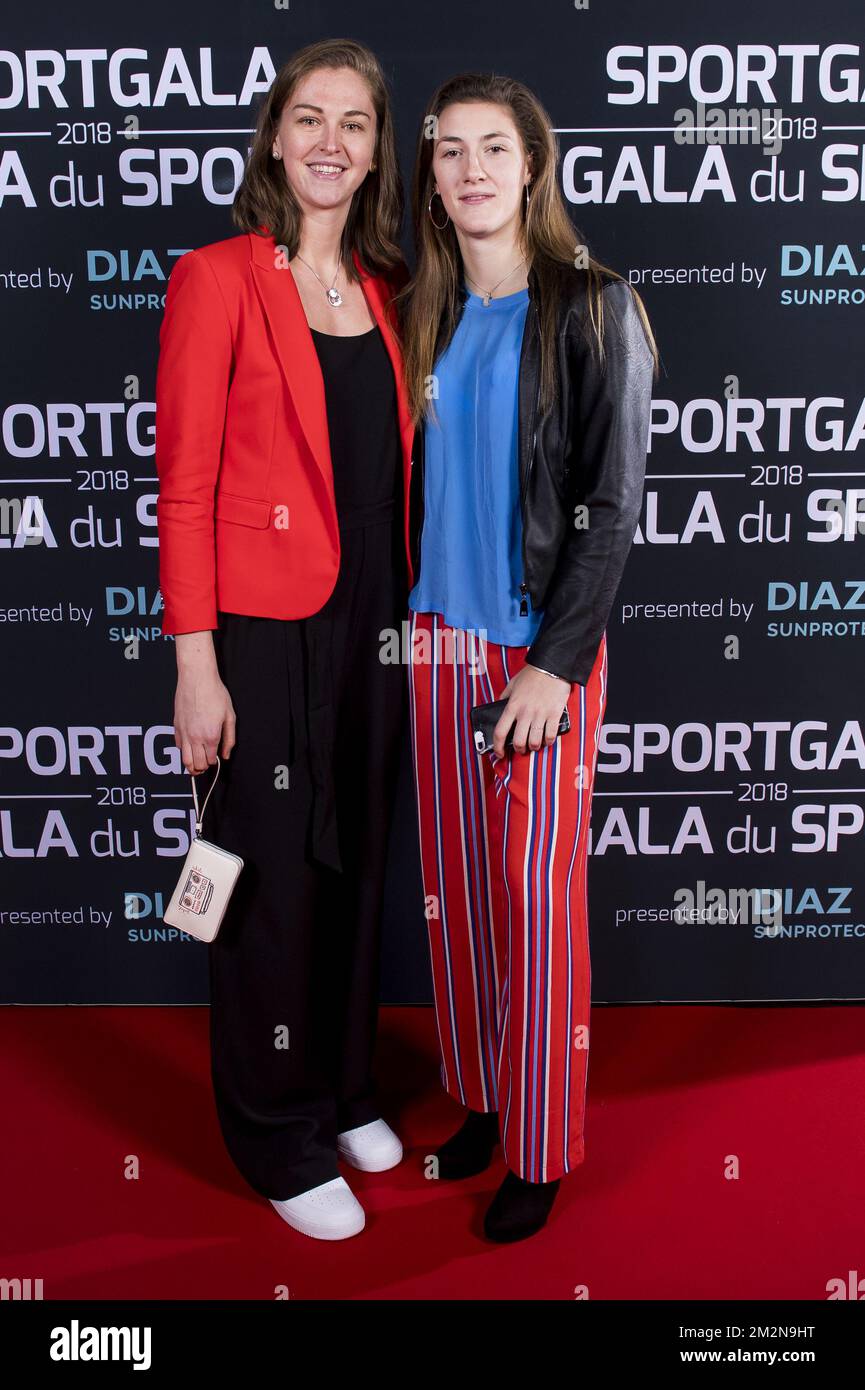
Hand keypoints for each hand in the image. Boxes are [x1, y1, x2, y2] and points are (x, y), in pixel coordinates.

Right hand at [173, 633, 235, 773]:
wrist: (197, 678)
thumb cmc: (214, 694)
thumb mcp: (230, 716)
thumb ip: (229, 739)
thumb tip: (226, 754)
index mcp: (211, 736)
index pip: (210, 761)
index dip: (214, 762)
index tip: (216, 758)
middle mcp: (195, 737)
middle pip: (196, 765)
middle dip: (202, 768)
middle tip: (206, 765)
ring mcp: (184, 732)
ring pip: (184, 760)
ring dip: (191, 766)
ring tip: (196, 765)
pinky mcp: (176, 726)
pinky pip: (178, 746)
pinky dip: (183, 751)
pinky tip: (190, 747)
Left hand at [492, 663, 571, 756]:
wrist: (552, 666)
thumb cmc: (532, 674)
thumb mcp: (513, 683)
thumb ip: (505, 696)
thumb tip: (499, 706)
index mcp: (512, 706)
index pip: (500, 731)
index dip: (498, 747)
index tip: (499, 753)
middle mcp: (525, 712)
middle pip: (519, 741)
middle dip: (520, 749)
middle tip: (522, 749)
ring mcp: (540, 714)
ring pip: (535, 741)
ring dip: (534, 747)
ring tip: (535, 745)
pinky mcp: (554, 714)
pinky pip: (550, 735)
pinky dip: (548, 741)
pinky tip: (547, 740)